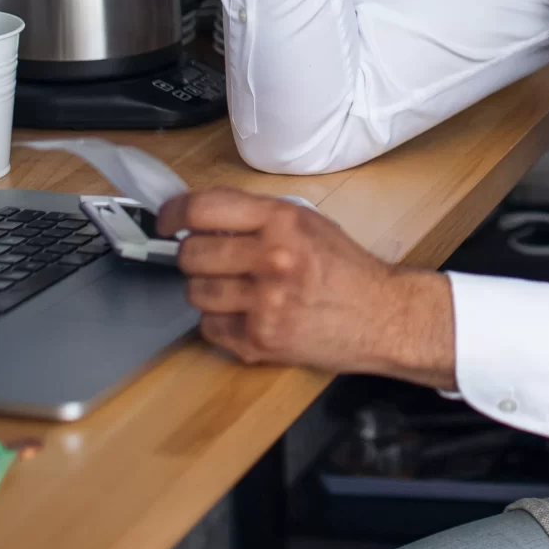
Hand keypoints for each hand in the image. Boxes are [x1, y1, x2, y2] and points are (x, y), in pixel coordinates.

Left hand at [155, 189, 456, 387]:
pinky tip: (247, 315)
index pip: (202, 209)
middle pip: (191, 254)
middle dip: (195, 258)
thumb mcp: (307, 223)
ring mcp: (264, 303)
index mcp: (282, 221)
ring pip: (196, 293)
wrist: (382, 316)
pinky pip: (210, 328)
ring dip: (209, 291)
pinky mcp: (260, 340)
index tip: (167, 222)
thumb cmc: (344, 268)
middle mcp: (271, 258)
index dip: (173, 214)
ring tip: (237, 290)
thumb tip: (200, 220)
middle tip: (212, 261)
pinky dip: (221, 322)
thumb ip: (257, 218)